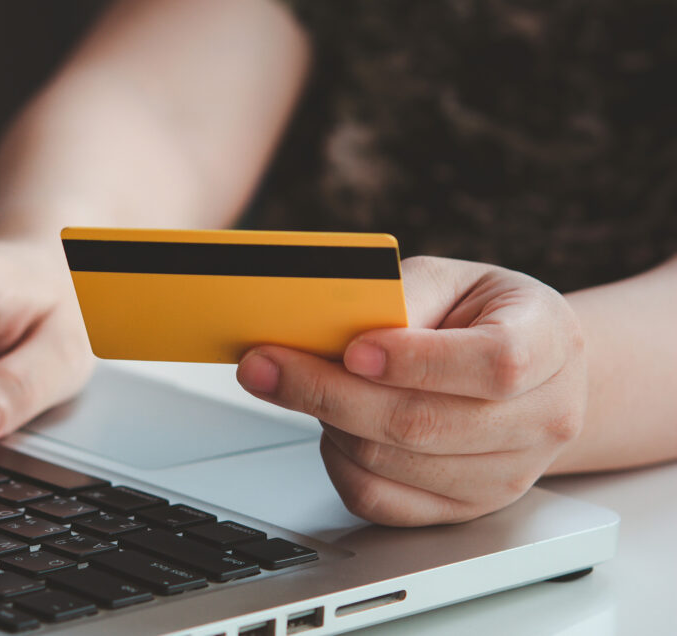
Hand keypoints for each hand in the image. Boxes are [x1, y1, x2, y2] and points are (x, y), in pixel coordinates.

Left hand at [236, 256, 586, 525]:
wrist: (529, 372)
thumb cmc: (485, 316)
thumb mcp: (455, 280)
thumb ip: (405, 293)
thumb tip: (336, 321)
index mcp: (550, 344)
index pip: (495, 364)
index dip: (417, 360)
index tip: (353, 349)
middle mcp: (542, 419)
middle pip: (425, 423)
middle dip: (327, 392)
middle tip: (264, 365)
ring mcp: (506, 474)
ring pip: (394, 463)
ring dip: (328, 422)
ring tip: (300, 385)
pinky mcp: (465, 508)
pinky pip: (383, 502)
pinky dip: (337, 464)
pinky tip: (328, 427)